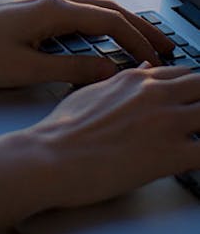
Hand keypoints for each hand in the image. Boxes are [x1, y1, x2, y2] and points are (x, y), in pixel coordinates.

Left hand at [0, 0, 173, 86]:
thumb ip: (70, 69)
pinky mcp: (22, 6)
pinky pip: (68, 10)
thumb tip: (108, 70)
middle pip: (105, 8)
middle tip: (163, 44)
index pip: (110, 22)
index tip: (156, 60)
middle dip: (137, 26)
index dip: (137, 41)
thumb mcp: (25, 69)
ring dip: (115, 23)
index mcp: (52, 10)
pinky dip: (91, 22)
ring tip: (135, 40)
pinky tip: (92, 36)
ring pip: (87, 7)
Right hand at [25, 63, 199, 208]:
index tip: (189, 105)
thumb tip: (140, 70)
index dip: (192, 92)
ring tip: (187, 145)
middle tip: (192, 124)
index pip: (186, 75)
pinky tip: (192, 163)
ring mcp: (167, 123)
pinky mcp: (171, 155)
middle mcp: (156, 95)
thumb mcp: (88, 94)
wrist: (48, 157)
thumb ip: (120, 83)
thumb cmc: (59, 132)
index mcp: (137, 81)